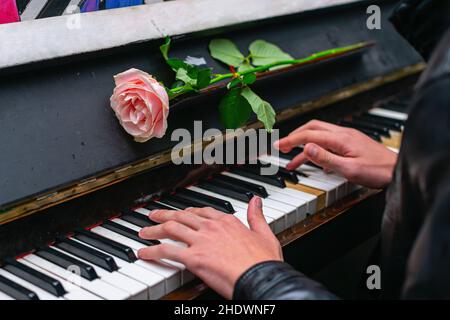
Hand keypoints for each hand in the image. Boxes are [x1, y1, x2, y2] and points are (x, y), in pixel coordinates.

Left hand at [138, 196, 282, 298]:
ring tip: (143, 232)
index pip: (202, 212)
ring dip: (154, 230)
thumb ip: (256, 216)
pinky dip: (152, 251)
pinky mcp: (193, 258)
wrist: (260, 277)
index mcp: (227, 222)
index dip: (188, 212)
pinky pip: (167, 251)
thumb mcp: (264, 234)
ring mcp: (201, 241)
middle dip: (164, 216)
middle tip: (153, 216)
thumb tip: (256, 200)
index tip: (181, 214)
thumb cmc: (263, 261)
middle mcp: (211, 228)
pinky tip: (144, 253)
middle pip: (181, 217)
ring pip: (170, 229)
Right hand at [274, 120, 397, 188]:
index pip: (309, 135)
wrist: (397, 171)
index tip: (277, 145)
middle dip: (294, 136)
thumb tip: (306, 147)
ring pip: (319, 135)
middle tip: (282, 147)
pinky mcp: (351, 144)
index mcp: (340, 139)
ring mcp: (348, 138)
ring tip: (292, 160)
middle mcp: (343, 134)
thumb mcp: (349, 169)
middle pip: (312, 128)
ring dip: (304, 145)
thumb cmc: (378, 171)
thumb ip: (326, 158)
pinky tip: (315, 162)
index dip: (290, 140)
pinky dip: (316, 150)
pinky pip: (328, 142)